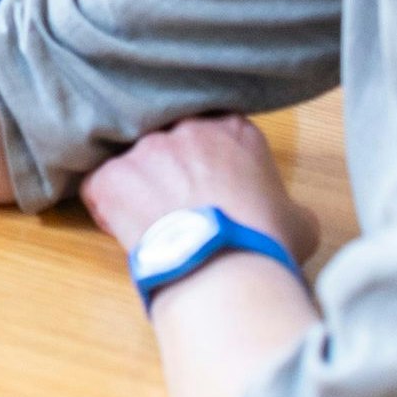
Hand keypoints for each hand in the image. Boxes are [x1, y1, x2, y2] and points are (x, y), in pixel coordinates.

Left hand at [81, 117, 320, 267]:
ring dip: (137, 186)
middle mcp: (185, 129)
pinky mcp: (111, 177)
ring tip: (150, 220)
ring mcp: (144, 149)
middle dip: (168, 167)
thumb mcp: (298, 221)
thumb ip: (286, 204)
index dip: (203, 157)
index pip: (209, 129)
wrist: (224, 267)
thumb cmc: (264, 244)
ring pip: (130, 160)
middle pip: (167, 139)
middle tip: (176, 202)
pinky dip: (106, 206)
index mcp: (233, 130)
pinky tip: (126, 229)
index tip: (203, 181)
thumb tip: (286, 217)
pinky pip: (98, 186)